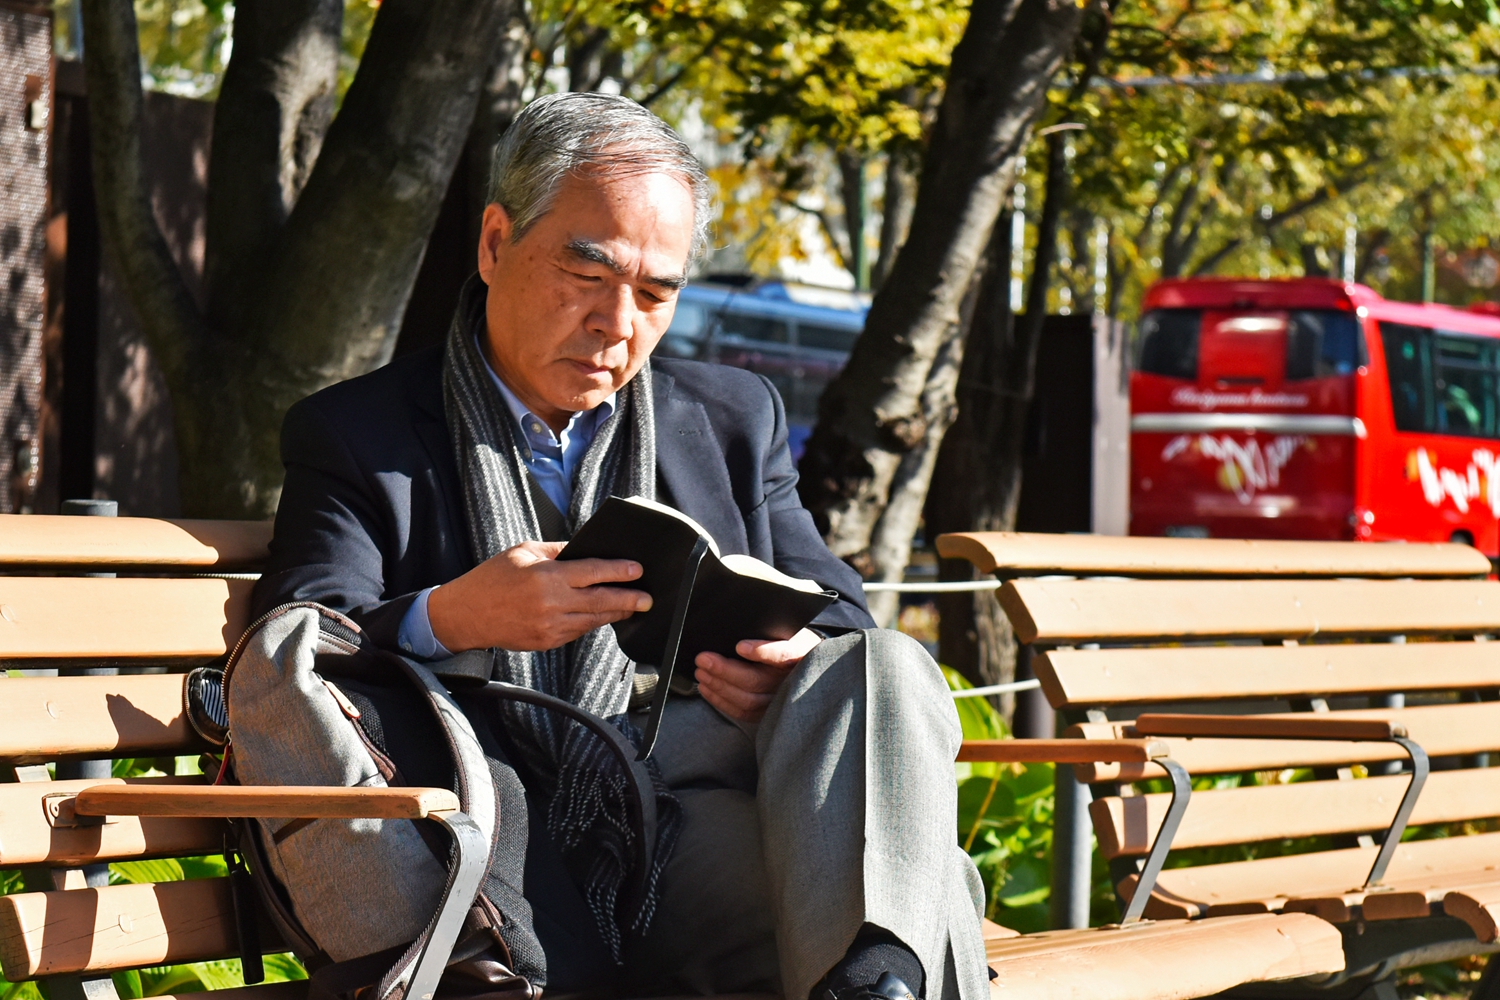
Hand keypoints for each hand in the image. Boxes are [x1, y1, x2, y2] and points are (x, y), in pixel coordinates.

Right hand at [427, 540, 650, 651]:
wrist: (466, 615)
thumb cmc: (492, 578)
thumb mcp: (523, 552)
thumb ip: (557, 551)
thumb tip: (586, 550)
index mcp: (547, 576)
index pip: (593, 572)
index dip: (619, 572)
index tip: (638, 570)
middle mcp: (552, 603)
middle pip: (601, 601)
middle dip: (629, 599)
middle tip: (647, 599)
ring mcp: (550, 626)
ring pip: (593, 620)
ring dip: (614, 613)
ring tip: (631, 607)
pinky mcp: (546, 642)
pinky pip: (578, 631)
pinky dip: (591, 623)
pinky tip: (602, 616)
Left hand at [694, 628, 820, 723]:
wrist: (810, 664)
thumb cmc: (791, 642)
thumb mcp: (788, 630)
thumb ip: (768, 631)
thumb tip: (739, 633)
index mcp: (800, 653)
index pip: (784, 654)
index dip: (762, 651)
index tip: (740, 646)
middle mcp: (792, 679)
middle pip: (757, 680)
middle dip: (725, 670)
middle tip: (703, 659)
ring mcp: (781, 699)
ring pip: (747, 700)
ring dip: (719, 686)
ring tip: (701, 672)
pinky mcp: (769, 712)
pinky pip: (744, 712)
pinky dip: (721, 701)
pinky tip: (707, 688)